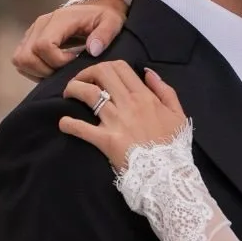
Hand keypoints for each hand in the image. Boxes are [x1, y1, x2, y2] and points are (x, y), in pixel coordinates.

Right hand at [12, 0, 128, 79]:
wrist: (97, 7)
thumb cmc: (104, 16)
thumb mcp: (112, 22)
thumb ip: (104, 35)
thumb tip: (92, 50)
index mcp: (59, 20)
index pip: (43, 46)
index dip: (58, 61)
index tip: (75, 60)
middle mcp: (41, 25)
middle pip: (26, 56)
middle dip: (45, 70)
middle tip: (65, 70)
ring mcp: (33, 32)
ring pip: (20, 59)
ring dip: (37, 71)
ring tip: (59, 70)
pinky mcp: (30, 39)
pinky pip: (22, 60)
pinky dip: (34, 69)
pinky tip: (53, 68)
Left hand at [59, 60, 186, 169]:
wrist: (168, 174)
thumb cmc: (173, 145)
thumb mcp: (178, 114)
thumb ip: (165, 90)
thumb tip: (147, 72)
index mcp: (145, 96)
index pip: (120, 67)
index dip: (104, 66)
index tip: (98, 76)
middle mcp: (128, 103)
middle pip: (102, 73)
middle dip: (86, 73)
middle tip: (80, 83)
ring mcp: (116, 121)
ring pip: (89, 94)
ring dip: (73, 89)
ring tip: (68, 95)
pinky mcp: (105, 140)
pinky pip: (81, 128)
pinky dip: (68, 124)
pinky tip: (63, 123)